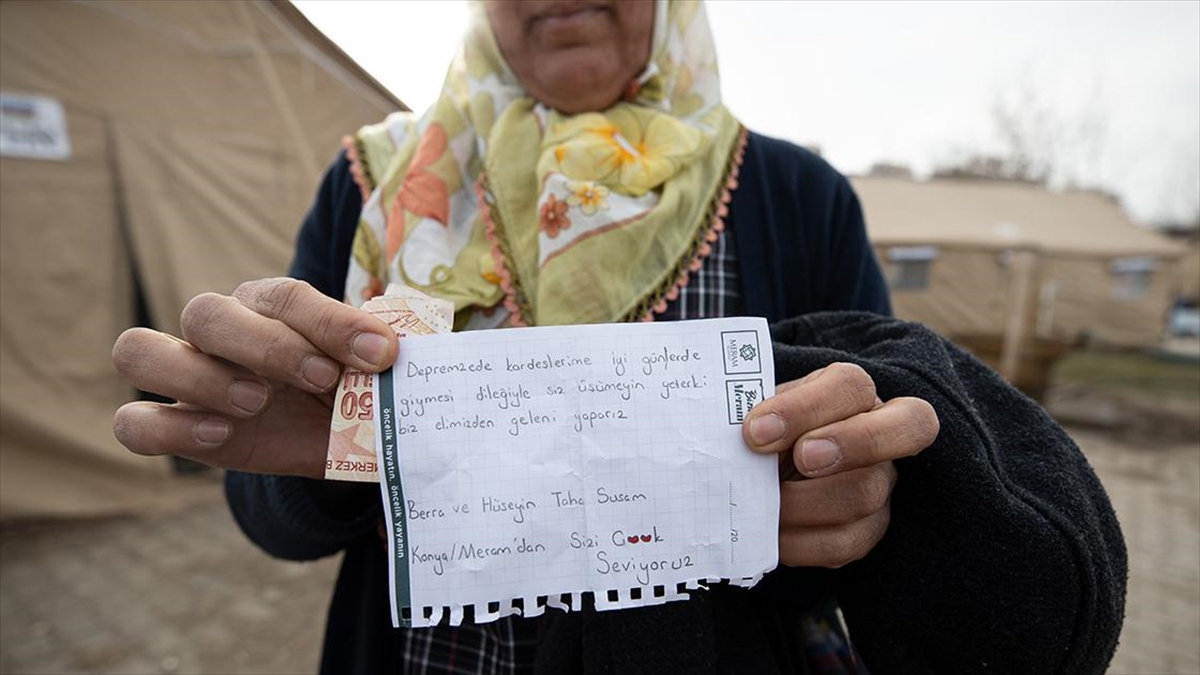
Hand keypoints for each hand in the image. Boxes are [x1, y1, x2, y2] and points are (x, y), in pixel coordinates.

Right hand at [112, 278, 397, 477]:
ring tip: (255, 404)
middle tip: (321, 380)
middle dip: (266, 346)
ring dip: (199, 377)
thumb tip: (393, 347)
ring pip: (138, 351)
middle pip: (203, 312)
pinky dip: (168, 428)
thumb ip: (379, 353)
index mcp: (272, 304)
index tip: (381, 354)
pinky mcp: (176, 428)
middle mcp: (221, 330)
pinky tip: (221, 434)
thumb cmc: (357, 388)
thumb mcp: (374, 370)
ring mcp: (188, 377)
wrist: (342, 438)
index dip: (331, 323)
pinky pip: (132, 423)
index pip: (286, 296)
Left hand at [742, 363, 937, 567]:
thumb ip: (749, 416)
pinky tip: (771, 535)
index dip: (807, 408)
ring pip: (866, 493)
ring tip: (762, 505)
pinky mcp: (869, 528)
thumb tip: (721, 434)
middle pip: (903, 429)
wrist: (763, 470)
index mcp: (850, 391)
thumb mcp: (757, 412)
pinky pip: (847, 542)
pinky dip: (802, 543)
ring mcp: (882, 481)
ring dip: (805, 502)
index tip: (755, 431)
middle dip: (847, 444)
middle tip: (800, 458)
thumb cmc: (762, 430)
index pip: (851, 386)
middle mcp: (881, 429)